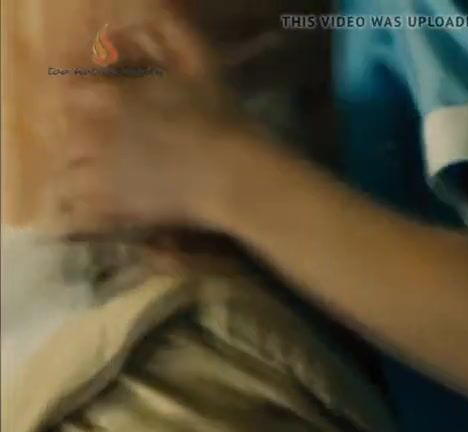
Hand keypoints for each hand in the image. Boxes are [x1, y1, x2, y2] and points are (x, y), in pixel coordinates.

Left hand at [51, 15, 262, 235]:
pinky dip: (88, 207)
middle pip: (70, 135)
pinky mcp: (114, 210)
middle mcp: (96, 137)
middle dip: (86, 136)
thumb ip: (175, 33)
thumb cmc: (220, 120)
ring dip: (83, 171)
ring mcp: (103, 177)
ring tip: (105, 174)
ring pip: (70, 173)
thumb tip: (155, 11)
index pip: (72, 92)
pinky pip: (82, 210)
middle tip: (111, 140)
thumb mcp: (203, 66)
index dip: (85, 95)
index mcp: (111, 99)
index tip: (101, 100)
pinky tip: (107, 204)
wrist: (232, 176)